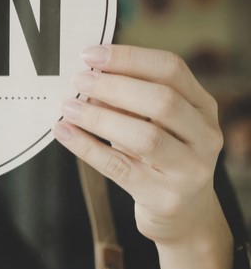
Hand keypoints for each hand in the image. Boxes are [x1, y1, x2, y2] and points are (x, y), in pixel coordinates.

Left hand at [54, 45, 233, 268]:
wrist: (184, 214)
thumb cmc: (160, 154)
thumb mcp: (155, 122)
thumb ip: (130, 98)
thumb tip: (87, 76)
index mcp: (202, 106)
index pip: (172, 69)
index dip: (129, 57)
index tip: (89, 55)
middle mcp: (204, 136)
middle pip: (162, 101)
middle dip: (114, 87)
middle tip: (78, 80)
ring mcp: (189, 169)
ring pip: (145, 137)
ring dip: (100, 118)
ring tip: (68, 106)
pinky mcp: (164, 197)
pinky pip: (119, 167)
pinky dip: (86, 147)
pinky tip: (63, 132)